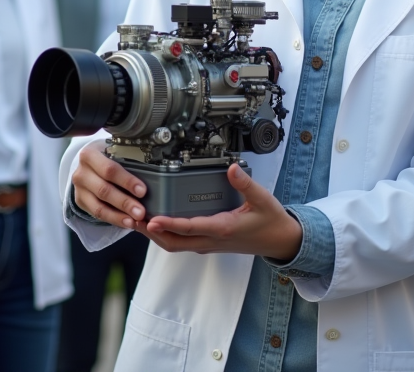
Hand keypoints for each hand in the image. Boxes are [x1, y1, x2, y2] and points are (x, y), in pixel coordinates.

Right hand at [71, 141, 147, 228]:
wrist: (88, 163)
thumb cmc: (107, 156)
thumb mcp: (114, 152)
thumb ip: (128, 161)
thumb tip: (154, 177)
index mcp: (90, 155)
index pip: (109, 169)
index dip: (126, 181)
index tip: (143, 191)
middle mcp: (81, 172)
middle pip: (104, 190)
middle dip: (124, 202)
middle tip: (141, 212)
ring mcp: (79, 189)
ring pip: (99, 207)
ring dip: (119, 216)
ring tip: (135, 222)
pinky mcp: (80, 202)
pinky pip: (97, 215)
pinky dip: (114, 220)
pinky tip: (127, 223)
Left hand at [138, 164, 302, 259]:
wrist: (281, 242)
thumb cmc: (271, 221)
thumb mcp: (262, 199)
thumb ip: (245, 184)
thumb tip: (232, 168)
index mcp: (222, 228)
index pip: (189, 228)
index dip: (169, 224)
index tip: (151, 220)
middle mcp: (212, 240)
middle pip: (174, 243)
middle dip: (151, 233)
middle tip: (133, 218)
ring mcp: (210, 244)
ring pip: (176, 245)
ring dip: (156, 235)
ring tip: (139, 220)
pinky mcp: (210, 243)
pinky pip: (182, 243)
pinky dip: (167, 235)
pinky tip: (158, 223)